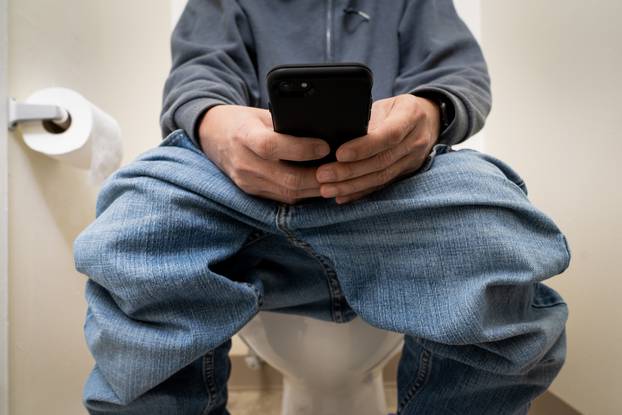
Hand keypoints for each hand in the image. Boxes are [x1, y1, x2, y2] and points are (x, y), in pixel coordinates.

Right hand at [198, 105, 329, 203]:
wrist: (212, 135)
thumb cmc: (243, 120)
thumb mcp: (261, 114)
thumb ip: (286, 124)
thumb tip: (324, 132)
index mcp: (244, 135)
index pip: (272, 146)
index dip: (302, 149)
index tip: (325, 146)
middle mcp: (243, 162)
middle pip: (286, 178)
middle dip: (317, 177)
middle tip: (340, 169)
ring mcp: (246, 181)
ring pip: (288, 193)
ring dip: (315, 189)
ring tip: (335, 178)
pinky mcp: (251, 192)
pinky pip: (282, 198)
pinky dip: (303, 193)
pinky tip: (319, 185)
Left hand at [316, 94, 440, 203]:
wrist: (427, 120)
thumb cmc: (397, 108)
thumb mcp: (386, 103)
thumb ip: (367, 118)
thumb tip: (337, 136)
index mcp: (411, 116)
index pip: (388, 135)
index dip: (364, 147)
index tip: (339, 154)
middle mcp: (416, 140)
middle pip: (381, 161)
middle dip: (349, 171)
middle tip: (323, 175)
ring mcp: (413, 160)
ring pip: (381, 177)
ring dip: (351, 186)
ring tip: (326, 189)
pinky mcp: (406, 173)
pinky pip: (382, 186)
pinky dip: (360, 192)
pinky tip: (342, 196)